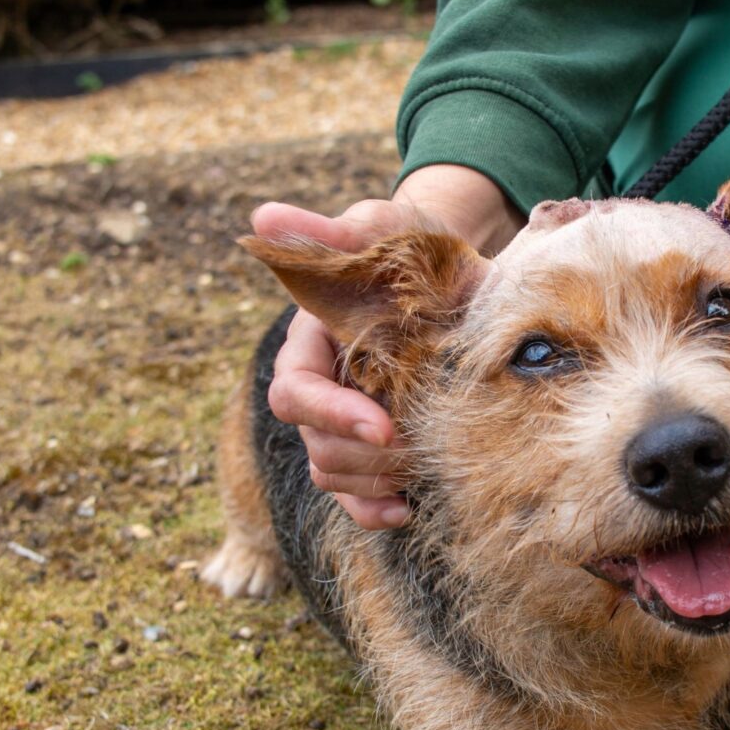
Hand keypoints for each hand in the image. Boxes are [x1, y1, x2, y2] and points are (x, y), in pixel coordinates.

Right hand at [256, 164, 522, 529]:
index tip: (382, 426)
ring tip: (420, 470)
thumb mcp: (384, 230)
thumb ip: (333, 234)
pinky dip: (375, 511)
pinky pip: (357, 499)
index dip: (331, 414)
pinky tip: (407, 510)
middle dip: (362, 455)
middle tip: (416, 447)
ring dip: (374, 481)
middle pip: (314, 444)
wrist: (466, 282)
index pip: (294, 392)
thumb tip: (263, 218)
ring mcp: (347, 425)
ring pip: (334, 474)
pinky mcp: (378, 451)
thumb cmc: (415, 250)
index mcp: (310, 345)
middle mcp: (322, 391)